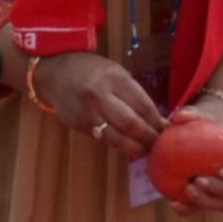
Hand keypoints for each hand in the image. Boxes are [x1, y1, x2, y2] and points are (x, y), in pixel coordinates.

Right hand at [27, 51, 166, 159]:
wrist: (55, 74)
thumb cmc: (91, 71)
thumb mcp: (115, 73)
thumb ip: (134, 94)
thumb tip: (157, 119)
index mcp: (114, 78)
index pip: (143, 105)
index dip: (157, 121)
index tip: (167, 130)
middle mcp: (101, 96)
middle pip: (131, 124)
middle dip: (149, 137)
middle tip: (160, 144)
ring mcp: (89, 113)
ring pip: (118, 138)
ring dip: (136, 147)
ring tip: (147, 150)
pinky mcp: (80, 127)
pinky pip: (105, 139)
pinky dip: (120, 145)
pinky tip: (130, 147)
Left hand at [167, 91, 222, 212]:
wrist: (209, 128)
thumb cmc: (211, 118)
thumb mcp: (205, 111)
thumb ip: (193, 112)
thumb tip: (179, 117)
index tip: (222, 171)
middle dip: (220, 190)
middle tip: (198, 181)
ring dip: (207, 202)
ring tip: (187, 191)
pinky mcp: (212, 196)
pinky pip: (205, 208)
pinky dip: (191, 209)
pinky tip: (174, 203)